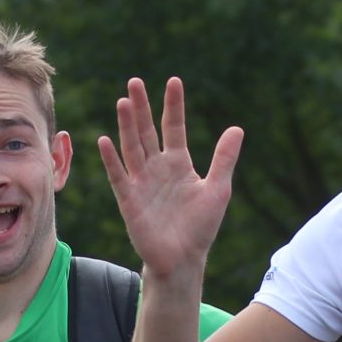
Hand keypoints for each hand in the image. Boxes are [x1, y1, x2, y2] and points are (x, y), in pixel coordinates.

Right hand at [97, 77, 242, 279]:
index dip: (173, 106)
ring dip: (127, 126)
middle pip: (147, 131)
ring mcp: (141, 182)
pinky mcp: (128, 200)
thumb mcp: (218, 189)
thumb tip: (237, 128)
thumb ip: (224, 159)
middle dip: (142, 107)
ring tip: (123, 102)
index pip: (174, 127)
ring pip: (131, 147)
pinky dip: (111, 159)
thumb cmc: (201, 227)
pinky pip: (118, 175)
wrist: (182, 259)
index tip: (173, 81)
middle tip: (135, 81)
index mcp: (178, 163)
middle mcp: (157, 168)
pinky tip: (104, 140)